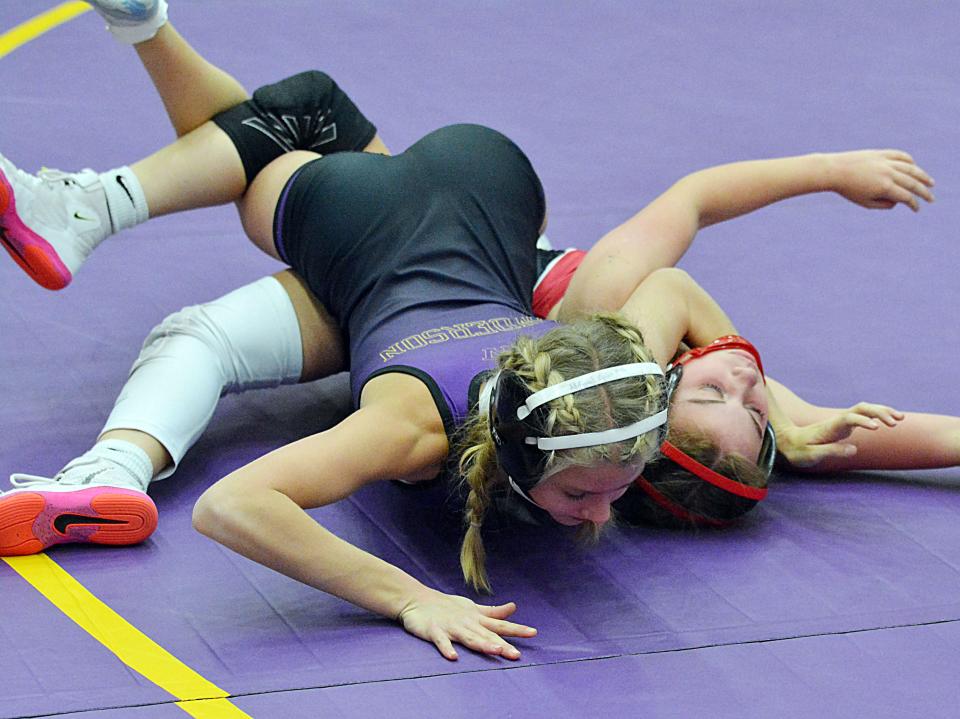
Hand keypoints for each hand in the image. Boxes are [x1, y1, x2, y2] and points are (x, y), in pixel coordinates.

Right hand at [397, 589, 536, 660]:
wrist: (417, 599)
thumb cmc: (447, 605)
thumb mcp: (472, 608)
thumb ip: (493, 611)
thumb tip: (514, 607)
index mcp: (476, 618)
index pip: (500, 624)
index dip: (516, 629)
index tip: (533, 633)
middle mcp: (467, 623)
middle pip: (486, 635)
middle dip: (502, 644)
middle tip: (516, 654)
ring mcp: (451, 627)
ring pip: (468, 637)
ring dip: (481, 644)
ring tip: (495, 650)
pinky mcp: (434, 632)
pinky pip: (442, 642)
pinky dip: (447, 648)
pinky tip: (453, 657)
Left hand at [777, 402, 904, 467]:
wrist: (788, 441)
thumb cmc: (798, 450)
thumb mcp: (811, 455)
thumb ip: (831, 451)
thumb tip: (854, 449)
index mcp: (830, 426)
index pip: (849, 418)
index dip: (863, 421)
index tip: (876, 429)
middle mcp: (838, 420)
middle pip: (861, 408)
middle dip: (878, 412)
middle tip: (895, 422)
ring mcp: (842, 421)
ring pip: (864, 410)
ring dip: (881, 412)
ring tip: (900, 419)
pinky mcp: (845, 425)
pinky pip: (864, 416)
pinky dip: (878, 416)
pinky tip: (891, 421)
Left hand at [827, 150, 933, 210]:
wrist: (834, 171)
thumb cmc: (848, 190)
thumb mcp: (865, 202)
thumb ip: (883, 205)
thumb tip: (898, 201)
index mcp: (884, 187)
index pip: (906, 197)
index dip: (913, 204)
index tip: (916, 209)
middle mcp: (888, 173)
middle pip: (912, 183)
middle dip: (924, 192)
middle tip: (931, 199)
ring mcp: (886, 162)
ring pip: (911, 168)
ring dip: (922, 176)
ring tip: (930, 182)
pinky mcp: (881, 153)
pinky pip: (900, 156)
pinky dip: (909, 161)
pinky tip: (914, 166)